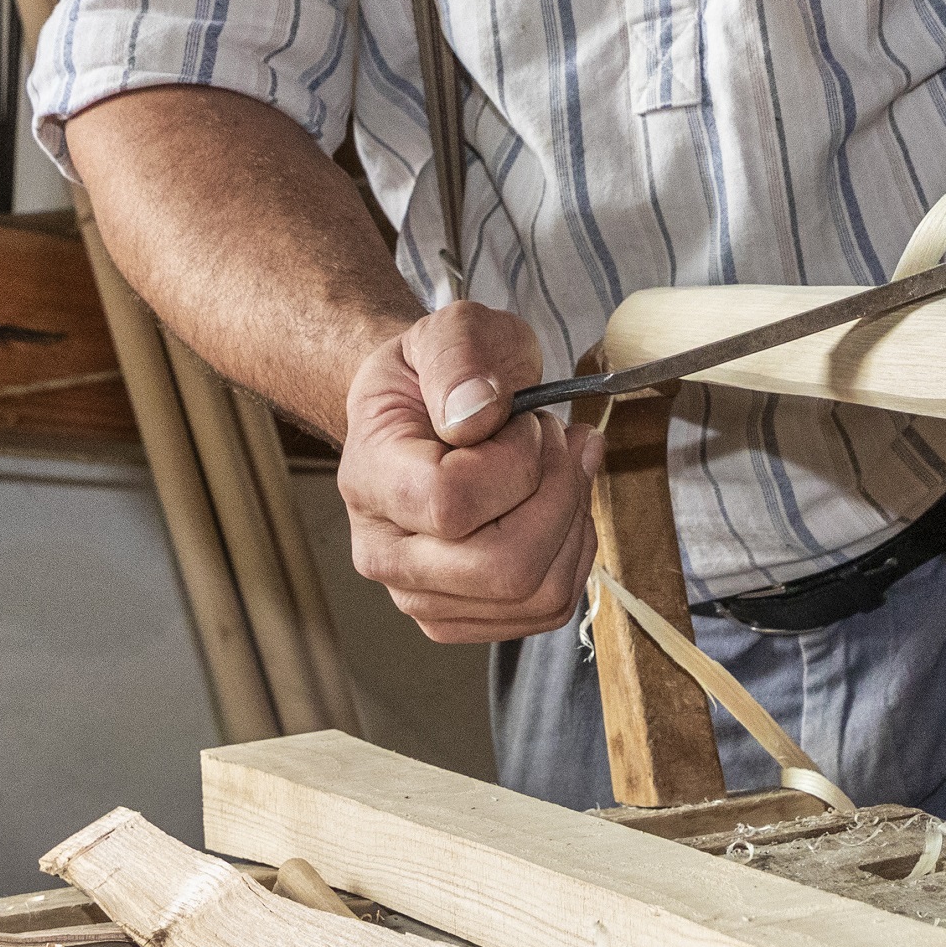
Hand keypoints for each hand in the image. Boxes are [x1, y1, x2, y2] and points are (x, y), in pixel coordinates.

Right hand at [338, 300, 601, 643]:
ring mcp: (422, 597)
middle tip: (558, 439)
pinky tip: (560, 503)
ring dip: (573, 520)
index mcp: (371, 480)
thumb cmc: (437, 374)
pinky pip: (548, 606)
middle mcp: (386, 555)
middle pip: (504, 567)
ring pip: (537, 593)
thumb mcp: (449, 330)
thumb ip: (459, 357)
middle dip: (559, 493)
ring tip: (562, 465)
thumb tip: (476, 414)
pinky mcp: (464, 617)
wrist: (421, 412)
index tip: (525, 420)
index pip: (452, 503)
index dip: (516, 460)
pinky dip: (574, 551)